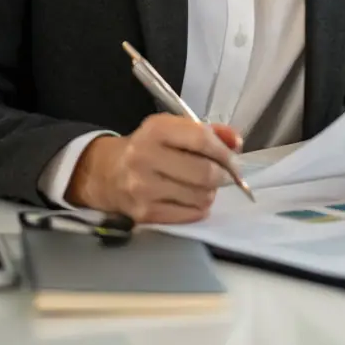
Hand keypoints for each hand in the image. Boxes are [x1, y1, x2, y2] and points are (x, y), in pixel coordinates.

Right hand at [67, 115, 242, 223]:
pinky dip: (198, 208)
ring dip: (210, 193)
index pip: (201, 139)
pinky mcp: (144, 213)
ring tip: (203, 186)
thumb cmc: (149, 147)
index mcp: (156, 129)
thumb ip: (209, 132)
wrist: (107, 173)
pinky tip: (191, 199)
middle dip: (222, 176)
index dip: (224, 152)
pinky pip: (188, 215)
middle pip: (203, 172)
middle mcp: (146, 157)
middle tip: (225, 176)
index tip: (234, 160)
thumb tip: (237, 142)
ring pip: (199, 196)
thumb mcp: (173, 129)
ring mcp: (143, 188)